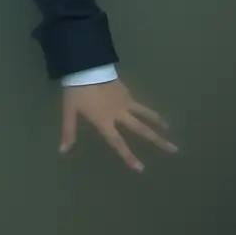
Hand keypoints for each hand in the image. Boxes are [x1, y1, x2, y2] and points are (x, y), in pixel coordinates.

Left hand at [60, 79, 176, 171]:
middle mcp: (119, 114)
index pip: (118, 143)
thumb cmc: (76, 90)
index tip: (141, 169)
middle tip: (174, 149)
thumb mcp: (69, 110)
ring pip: (145, 114)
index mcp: (104, 121)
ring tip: (168, 129)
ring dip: (157, 122)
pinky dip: (145, 108)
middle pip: (141, 130)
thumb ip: (68, 131)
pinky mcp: (126, 90)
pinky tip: (149, 111)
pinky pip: (138, 102)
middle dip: (158, 141)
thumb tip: (62, 151)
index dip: (129, 156)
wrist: (85, 65)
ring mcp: (125, 101)